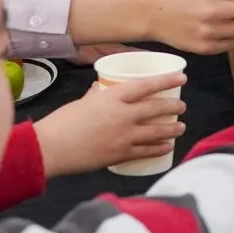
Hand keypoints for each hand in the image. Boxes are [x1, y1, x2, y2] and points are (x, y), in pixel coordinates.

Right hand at [32, 73, 186, 174]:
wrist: (51, 148)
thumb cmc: (62, 122)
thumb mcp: (81, 102)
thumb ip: (96, 95)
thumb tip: (102, 89)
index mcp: (112, 97)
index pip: (145, 85)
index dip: (166, 80)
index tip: (181, 77)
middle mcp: (123, 115)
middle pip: (156, 108)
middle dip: (173, 106)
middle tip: (182, 106)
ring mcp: (124, 136)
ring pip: (156, 131)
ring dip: (172, 129)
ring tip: (181, 127)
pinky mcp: (120, 155)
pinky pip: (146, 151)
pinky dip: (159, 149)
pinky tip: (167, 147)